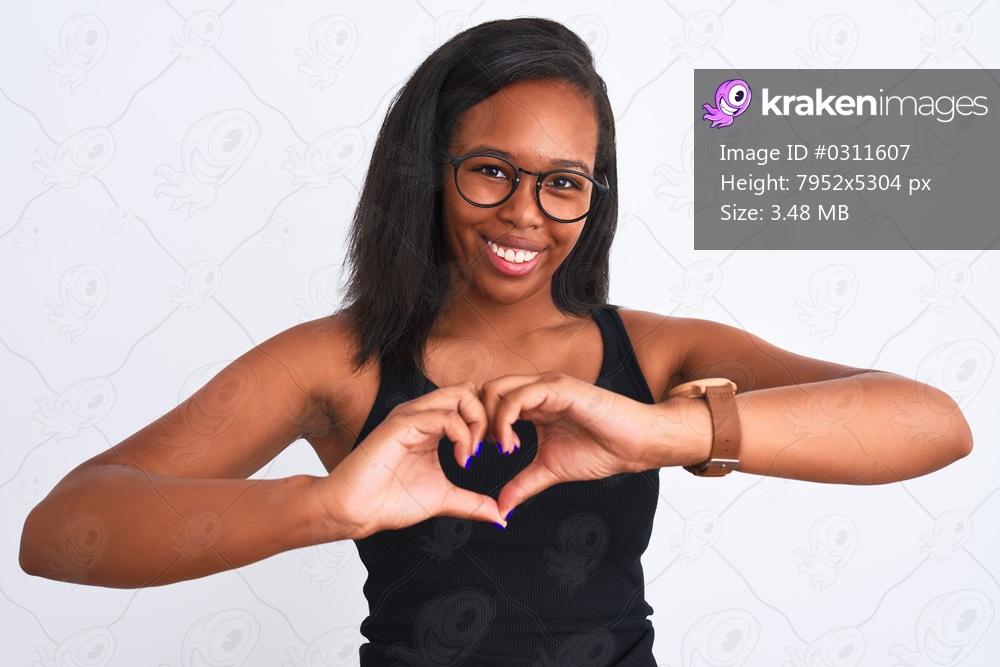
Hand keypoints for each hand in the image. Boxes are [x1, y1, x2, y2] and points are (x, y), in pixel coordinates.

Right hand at [321, 383, 503, 537]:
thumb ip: (472, 502)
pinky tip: (464, 459)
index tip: (506, 449)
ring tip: (477, 453)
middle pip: (470, 390)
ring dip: (478, 422)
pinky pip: (443, 416)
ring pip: (460, 394)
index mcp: (431, 426)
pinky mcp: (401, 424)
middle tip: (498, 447)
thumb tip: (500, 515)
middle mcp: (421, 415)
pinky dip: (462, 435)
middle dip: (490, 416)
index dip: (493, 422)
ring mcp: (411, 416)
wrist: (355, 511)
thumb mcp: (443, 499)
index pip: (471, 402)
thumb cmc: (390, 502)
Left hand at [480, 373, 666, 515]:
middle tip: (478, 452)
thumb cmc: (600, 451)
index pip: (489, 402)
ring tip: (498, 450)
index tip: (476, 456)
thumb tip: (502, 508)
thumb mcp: (550, 470)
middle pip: (485, 391)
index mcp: (533, 404)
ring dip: (488, 421)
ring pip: (497, 389)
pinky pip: (519, 396)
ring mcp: (546, 386)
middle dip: (474, 421)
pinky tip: (511, 445)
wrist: (634, 446)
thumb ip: (523, 484)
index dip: (476, 427)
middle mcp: (536, 389)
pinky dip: (505, 420)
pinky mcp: (558, 388)